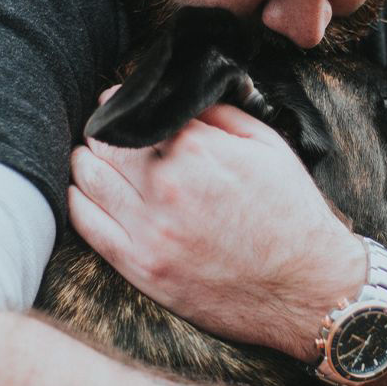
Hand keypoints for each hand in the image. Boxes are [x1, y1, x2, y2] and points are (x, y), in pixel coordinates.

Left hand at [69, 86, 365, 360]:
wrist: (306, 284)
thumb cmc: (292, 212)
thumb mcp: (268, 146)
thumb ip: (219, 115)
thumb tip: (179, 101)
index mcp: (198, 151)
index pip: (135, 114)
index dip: (124, 104)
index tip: (121, 105)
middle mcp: (167, 187)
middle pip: (105, 145)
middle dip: (105, 133)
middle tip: (110, 133)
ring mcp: (150, 232)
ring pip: (88, 180)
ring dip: (87, 162)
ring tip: (97, 159)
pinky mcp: (142, 268)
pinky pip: (87, 226)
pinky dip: (80, 200)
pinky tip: (89, 192)